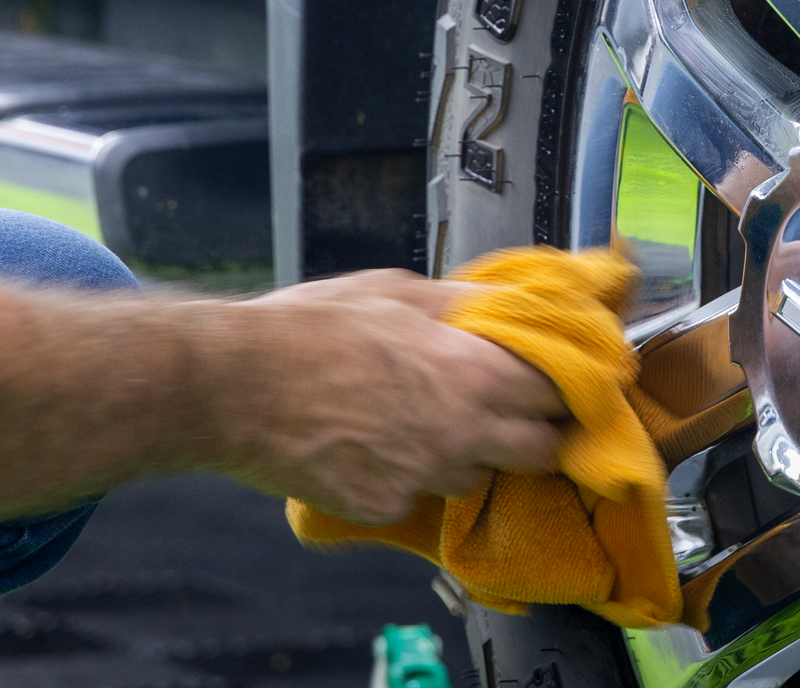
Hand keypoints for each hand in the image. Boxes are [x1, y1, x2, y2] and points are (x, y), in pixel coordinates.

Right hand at [221, 269, 568, 525]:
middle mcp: (460, 435)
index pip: (558, 395)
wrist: (236, 386)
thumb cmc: (311, 328)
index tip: (557, 382)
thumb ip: (460, 303)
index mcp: (471, 373)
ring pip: (479, 478)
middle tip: (514, 412)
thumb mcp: (394, 291)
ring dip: (472, 456)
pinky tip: (377, 446)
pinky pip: (419, 497)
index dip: (562, 387)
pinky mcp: (386, 508)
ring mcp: (423, 479)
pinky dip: (409, 476)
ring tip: (433, 425)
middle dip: (535, 432)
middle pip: (540, 452)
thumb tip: (504, 303)